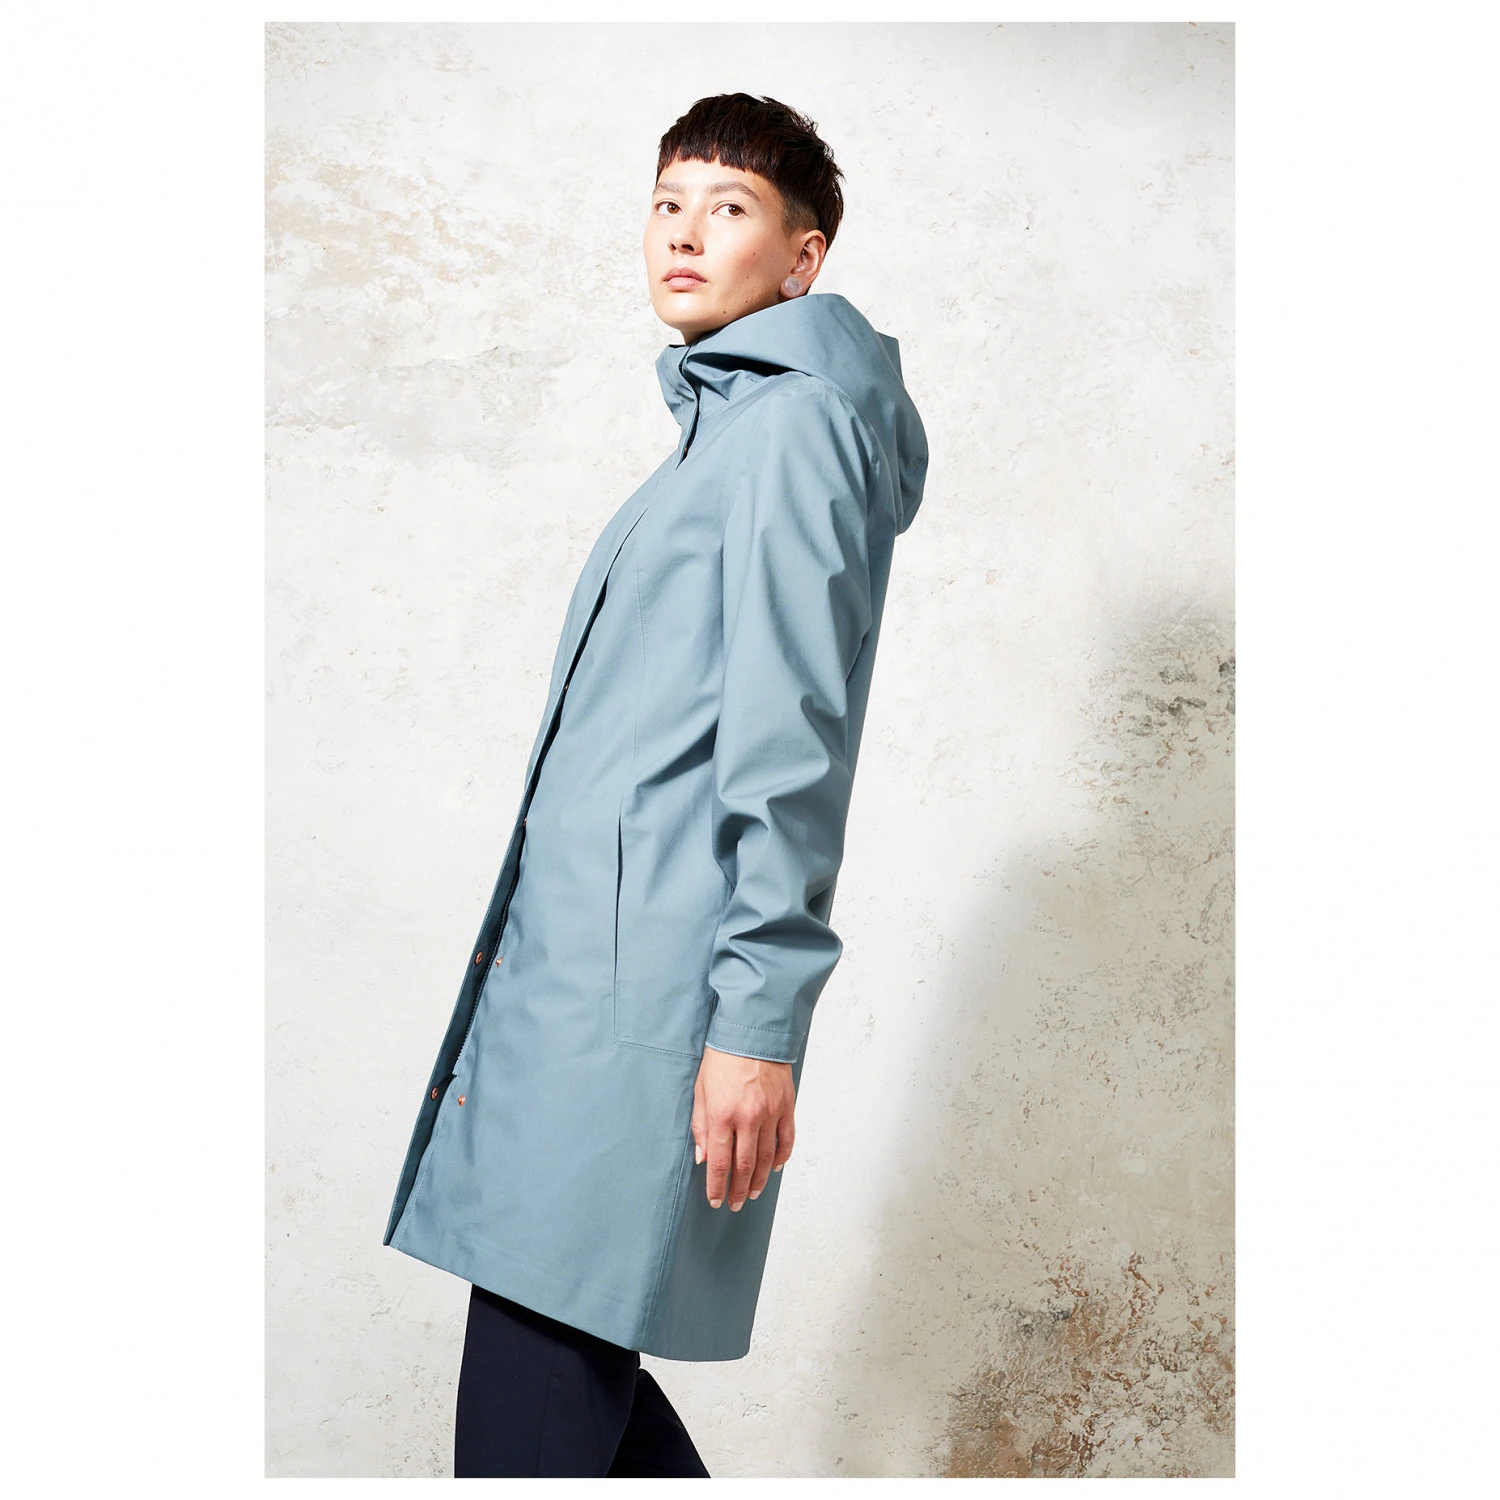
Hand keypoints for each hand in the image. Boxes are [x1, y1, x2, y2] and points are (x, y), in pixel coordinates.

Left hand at [691, 1044, 795, 1209]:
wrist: (751, 1034)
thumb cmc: (721, 1059)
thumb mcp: (700, 1091)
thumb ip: (700, 1126)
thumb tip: (703, 1158)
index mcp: (722, 1115)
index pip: (720, 1163)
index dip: (717, 1187)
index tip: (716, 1200)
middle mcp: (748, 1119)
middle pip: (745, 1166)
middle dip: (738, 1189)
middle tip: (734, 1203)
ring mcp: (770, 1114)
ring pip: (767, 1158)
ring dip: (760, 1180)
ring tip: (752, 1193)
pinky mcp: (786, 1107)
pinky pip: (787, 1140)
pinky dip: (782, 1158)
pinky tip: (775, 1168)